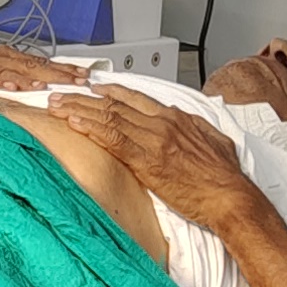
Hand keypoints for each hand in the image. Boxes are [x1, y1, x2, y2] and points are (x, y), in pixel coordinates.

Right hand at [0, 46, 81, 100]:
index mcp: (4, 60)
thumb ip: (15, 91)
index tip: (85, 77)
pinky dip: (1, 82)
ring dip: (37, 77)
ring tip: (56, 85)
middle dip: (58, 73)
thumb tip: (44, 102)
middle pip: (33, 64)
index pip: (40, 63)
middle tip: (81, 81)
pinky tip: (15, 87)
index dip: (63, 69)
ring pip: (14, 69)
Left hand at [46, 86, 261, 235]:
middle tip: (62, 94)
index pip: (136, 99)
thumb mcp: (215, 143)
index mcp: (177, 118)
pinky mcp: (146, 159)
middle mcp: (162, 123)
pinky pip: (112, 139)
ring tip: (56, 106)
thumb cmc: (225, 177)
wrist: (230, 197)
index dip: (111, 92)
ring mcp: (153, 139)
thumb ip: (196, 131)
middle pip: (115, 105)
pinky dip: (90, 129)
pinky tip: (73, 124)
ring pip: (108, 117)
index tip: (93, 89)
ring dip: (78, 110)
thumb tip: (189, 126)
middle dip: (84, 98)